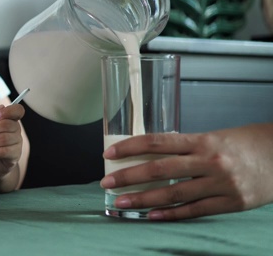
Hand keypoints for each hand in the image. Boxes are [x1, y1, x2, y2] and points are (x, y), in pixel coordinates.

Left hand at [100, 123, 272, 219]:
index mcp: (203, 140)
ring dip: (143, 200)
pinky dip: (171, 214)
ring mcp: (221, 184)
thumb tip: (151, 155)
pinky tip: (151, 216)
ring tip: (122, 202)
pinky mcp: (232, 203)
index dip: (130, 148)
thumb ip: (185, 147)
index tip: (109, 154)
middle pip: (160, 169)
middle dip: (129, 176)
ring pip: (174, 194)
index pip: (157, 142)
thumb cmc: (245, 143)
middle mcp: (210, 161)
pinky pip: (195, 211)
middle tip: (106, 182)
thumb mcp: (213, 137)